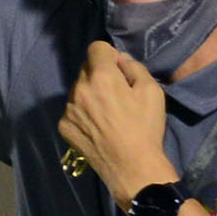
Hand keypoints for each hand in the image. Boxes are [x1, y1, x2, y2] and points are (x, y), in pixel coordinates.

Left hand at [60, 44, 176, 203]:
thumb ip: (135, 68)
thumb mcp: (152, 92)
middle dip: (99, 74)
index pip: (97, 48)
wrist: (132, 167)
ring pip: (78, 89)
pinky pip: (72, 109)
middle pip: (86, 68)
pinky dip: (82, 112)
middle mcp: (80, 88)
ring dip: (90, 93)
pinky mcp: (64, 126)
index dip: (110, 55)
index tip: (119, 69)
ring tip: (106, 113)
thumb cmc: (145, 129)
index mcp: (102, 76)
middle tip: (116, 93)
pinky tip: (97, 126)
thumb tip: (121, 60)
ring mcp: (69, 109)